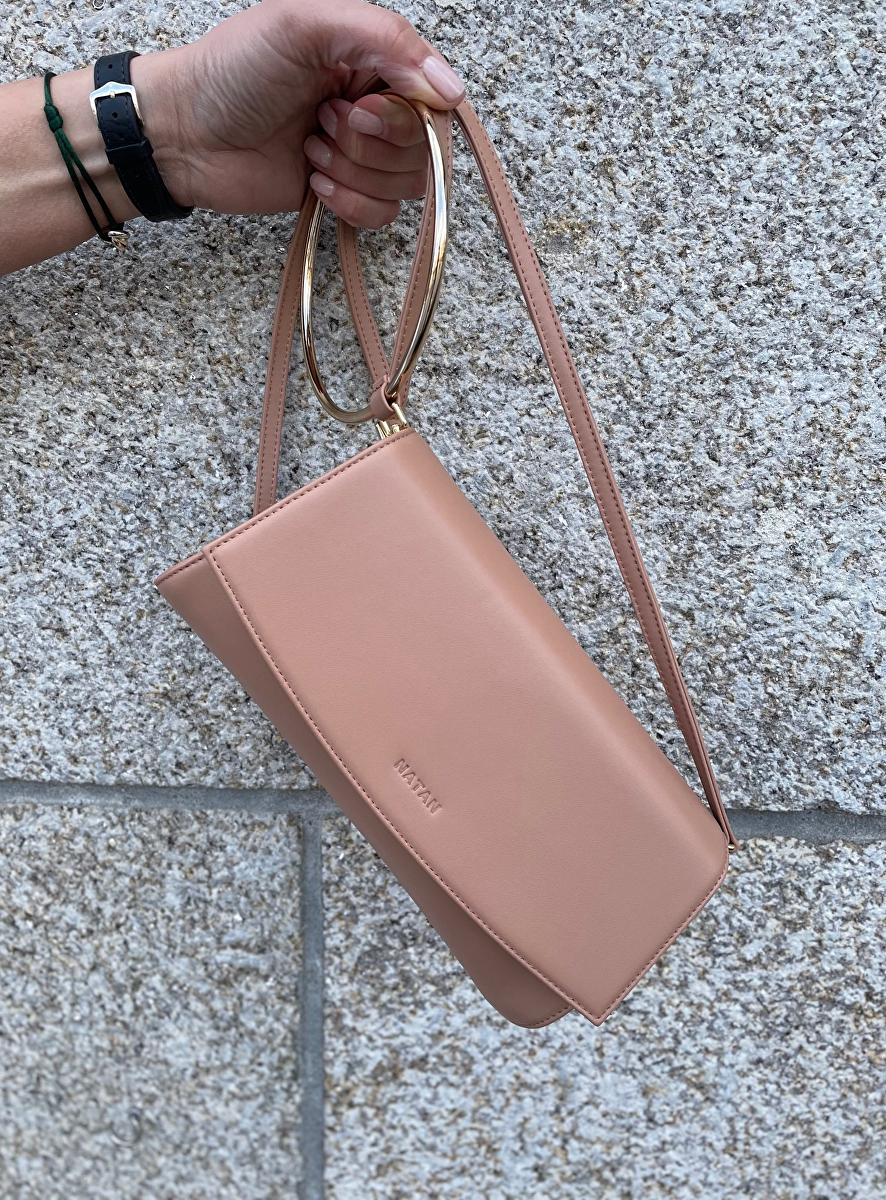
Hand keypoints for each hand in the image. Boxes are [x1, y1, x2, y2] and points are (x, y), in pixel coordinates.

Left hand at [138, 0, 463, 227]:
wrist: (184, 133)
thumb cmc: (232, 70)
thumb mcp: (304, 24)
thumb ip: (384, 38)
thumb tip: (451, 90)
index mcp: (371, 57)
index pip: (433, 95)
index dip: (405, 114)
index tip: (359, 107)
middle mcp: (373, 105)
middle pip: (422, 145)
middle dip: (369, 142)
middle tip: (322, 120)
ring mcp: (359, 154)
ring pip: (406, 184)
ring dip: (354, 170)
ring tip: (308, 148)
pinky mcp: (343, 195)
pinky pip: (382, 215)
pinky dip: (349, 203)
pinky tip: (312, 182)